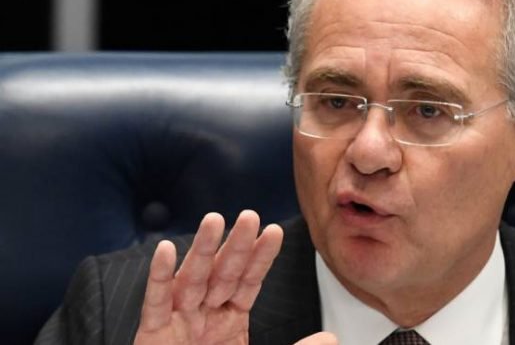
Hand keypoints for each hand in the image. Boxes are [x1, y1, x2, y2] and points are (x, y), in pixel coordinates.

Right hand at [134, 210, 337, 344]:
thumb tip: (330, 339)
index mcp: (230, 322)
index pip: (249, 282)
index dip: (260, 257)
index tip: (274, 231)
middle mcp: (205, 316)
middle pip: (222, 274)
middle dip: (236, 245)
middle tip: (249, 216)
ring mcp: (179, 323)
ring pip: (191, 279)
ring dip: (201, 250)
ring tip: (214, 220)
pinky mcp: (152, 335)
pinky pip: (156, 303)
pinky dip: (158, 277)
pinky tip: (164, 250)